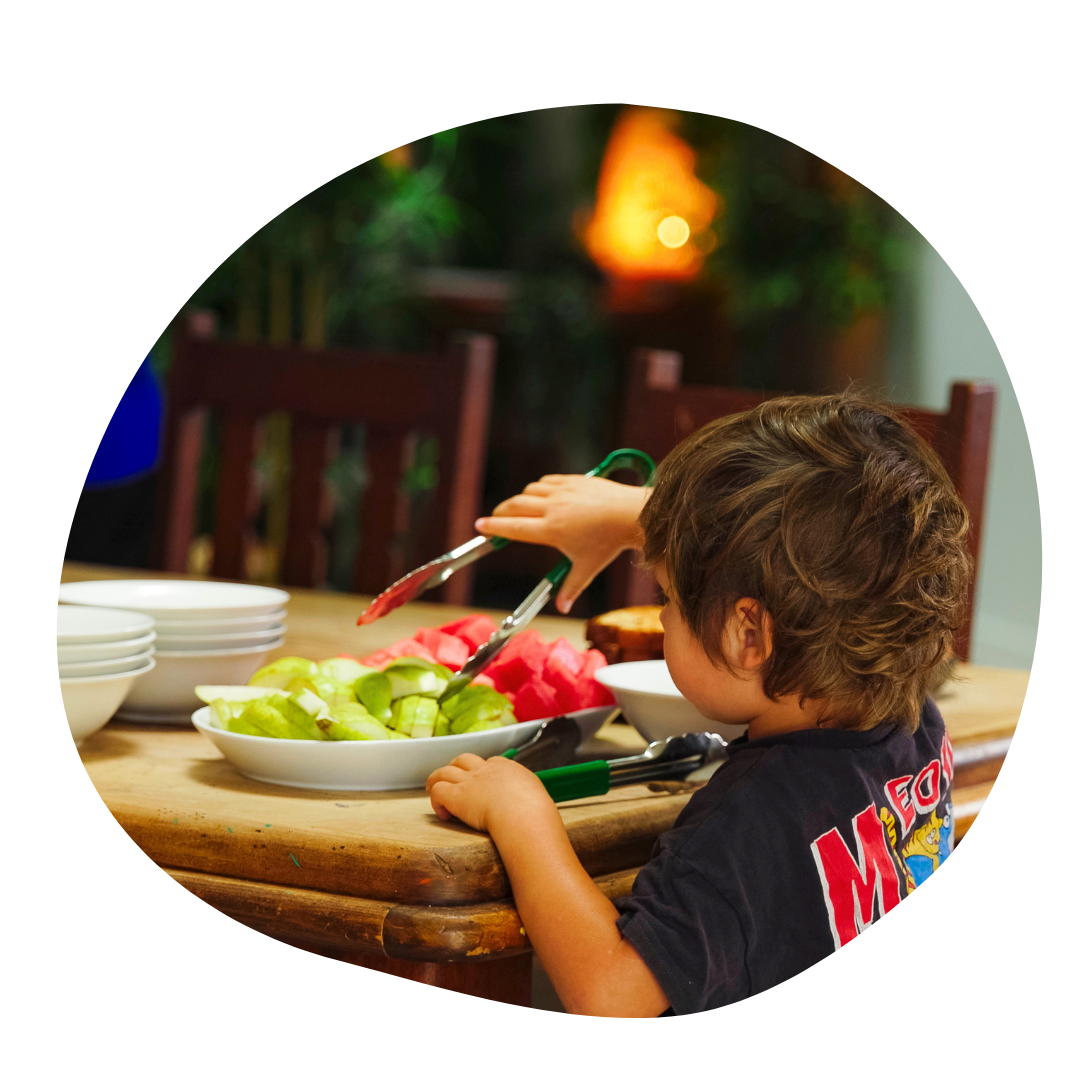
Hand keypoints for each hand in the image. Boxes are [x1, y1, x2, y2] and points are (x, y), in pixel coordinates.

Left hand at [426, 753, 552, 832]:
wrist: (523, 814)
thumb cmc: (534, 810)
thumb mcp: (536, 793)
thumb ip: (527, 793)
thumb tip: (531, 801)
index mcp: (506, 768)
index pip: (489, 762)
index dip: (482, 771)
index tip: (482, 784)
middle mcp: (485, 770)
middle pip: (463, 759)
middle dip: (456, 767)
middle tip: (452, 778)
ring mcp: (469, 782)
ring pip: (444, 772)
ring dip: (436, 780)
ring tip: (433, 789)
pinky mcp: (456, 796)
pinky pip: (438, 791)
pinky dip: (436, 801)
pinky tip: (444, 814)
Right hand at [475, 475, 649, 612]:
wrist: (632, 514)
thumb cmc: (609, 542)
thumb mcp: (588, 568)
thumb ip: (571, 587)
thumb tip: (562, 609)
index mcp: (550, 530)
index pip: (513, 528)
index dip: (493, 527)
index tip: (480, 526)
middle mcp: (551, 508)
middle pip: (515, 506)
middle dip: (500, 512)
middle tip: (495, 519)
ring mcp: (562, 491)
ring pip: (530, 491)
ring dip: (521, 499)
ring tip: (520, 509)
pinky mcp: (573, 480)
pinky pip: (547, 481)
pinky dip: (538, 488)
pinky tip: (542, 495)